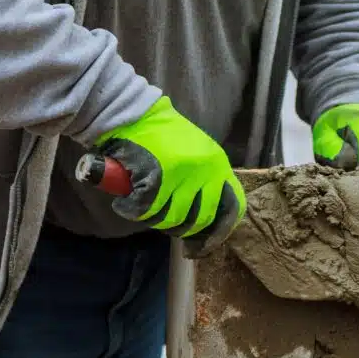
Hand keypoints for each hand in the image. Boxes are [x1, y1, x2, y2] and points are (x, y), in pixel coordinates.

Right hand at [81, 96, 245, 256]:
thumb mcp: (196, 152)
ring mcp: (182, 175)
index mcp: (218, 165)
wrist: (132, 112)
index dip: (219, 232)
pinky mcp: (157, 177)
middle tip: (163, 222)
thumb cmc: (160, 134)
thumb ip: (204, 181)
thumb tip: (205, 220)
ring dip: (153, 219)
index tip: (204, 245)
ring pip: (171, 218)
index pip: (233, 207)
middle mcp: (205, 171)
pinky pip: (146, 210)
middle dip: (180, 229)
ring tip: (143, 206)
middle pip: (199, 219)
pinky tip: (125, 203)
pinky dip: (132, 210)